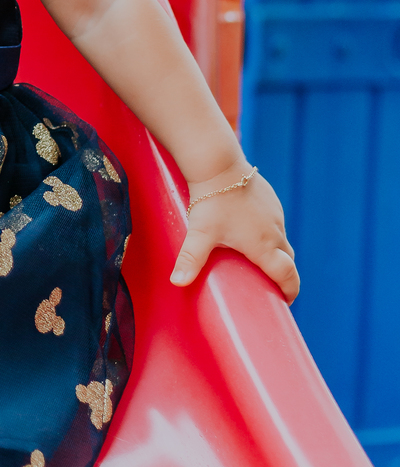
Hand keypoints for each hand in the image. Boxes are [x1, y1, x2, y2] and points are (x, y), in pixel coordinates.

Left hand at [171, 166, 298, 301]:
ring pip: (281, 241)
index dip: (290, 291)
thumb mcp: (200, 233)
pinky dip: (269, 235)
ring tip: (259, 263)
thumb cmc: (211, 201)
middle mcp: (275, 232)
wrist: (218, 163)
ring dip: (276, 254)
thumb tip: (177, 283)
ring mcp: (275, 214)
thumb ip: (190, 260)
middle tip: (270, 287)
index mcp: (264, 246)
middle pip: (288, 260)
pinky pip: (274, 223)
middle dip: (284, 276)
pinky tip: (251, 233)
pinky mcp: (270, 200)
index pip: (287, 275)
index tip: (284, 302)